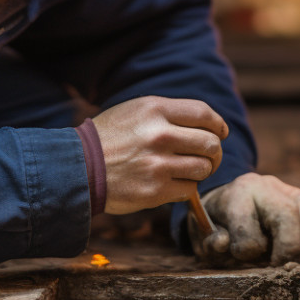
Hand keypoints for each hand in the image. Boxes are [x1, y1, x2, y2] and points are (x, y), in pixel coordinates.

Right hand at [93, 96, 227, 214]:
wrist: (79, 167)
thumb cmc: (110, 138)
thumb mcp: (136, 111)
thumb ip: (170, 114)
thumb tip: (209, 125)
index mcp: (155, 109)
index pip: (204, 114)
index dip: (218, 125)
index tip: (220, 133)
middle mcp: (160, 134)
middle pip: (211, 143)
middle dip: (214, 152)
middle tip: (206, 157)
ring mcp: (158, 164)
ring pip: (204, 168)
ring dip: (201, 171)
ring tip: (188, 171)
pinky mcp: (155, 190)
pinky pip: (188, 189)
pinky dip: (185, 188)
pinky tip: (171, 183)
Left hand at [193, 173, 299, 265]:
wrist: (232, 200)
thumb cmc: (220, 223)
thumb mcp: (206, 232)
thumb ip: (211, 242)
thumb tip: (223, 244)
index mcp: (239, 194)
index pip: (248, 228)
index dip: (248, 252)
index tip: (247, 259)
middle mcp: (269, 186)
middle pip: (288, 215)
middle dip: (288, 250)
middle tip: (282, 268)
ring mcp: (294, 191)